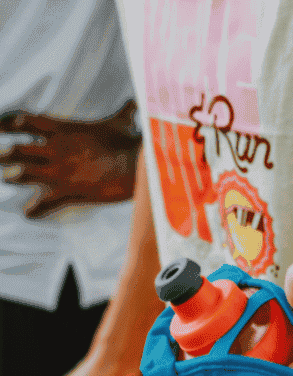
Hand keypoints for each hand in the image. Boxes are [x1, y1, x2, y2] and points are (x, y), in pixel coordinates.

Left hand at [0, 100, 140, 217]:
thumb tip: (135, 102)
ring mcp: (60, 172)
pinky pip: (45, 203)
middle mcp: (56, 150)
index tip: (0, 126)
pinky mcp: (69, 192)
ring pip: (22, 175)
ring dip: (12, 177)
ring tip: (7, 178)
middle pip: (17, 150)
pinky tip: (29, 214)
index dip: (9, 123)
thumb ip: (124, 111)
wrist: (136, 165)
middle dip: (4, 155)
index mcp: (64, 130)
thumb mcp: (123, 122)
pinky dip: (35, 210)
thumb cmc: (128, 143)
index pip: (25, 122)